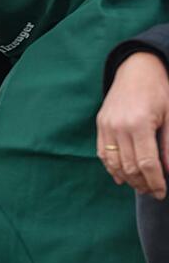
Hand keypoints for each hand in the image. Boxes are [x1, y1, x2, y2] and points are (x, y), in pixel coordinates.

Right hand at [97, 52, 168, 198]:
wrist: (135, 70)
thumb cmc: (158, 91)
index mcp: (139, 123)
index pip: (147, 162)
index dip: (155, 181)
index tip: (162, 192)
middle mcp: (119, 127)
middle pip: (129, 167)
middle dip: (142, 183)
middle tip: (153, 192)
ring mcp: (106, 126)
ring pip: (114, 163)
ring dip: (127, 179)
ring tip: (140, 186)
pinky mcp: (100, 125)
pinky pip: (102, 153)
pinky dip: (111, 168)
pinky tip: (121, 177)